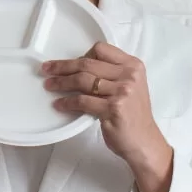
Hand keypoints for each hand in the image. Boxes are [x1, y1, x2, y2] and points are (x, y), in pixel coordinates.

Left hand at [41, 42, 170, 173]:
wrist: (144, 141)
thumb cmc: (134, 116)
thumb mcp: (131, 86)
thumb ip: (112, 74)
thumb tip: (80, 67)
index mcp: (133, 66)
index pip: (101, 49)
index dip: (81, 55)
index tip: (68, 62)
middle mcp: (129, 76)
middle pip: (88, 63)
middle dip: (63, 66)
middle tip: (47, 68)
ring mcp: (122, 92)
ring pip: (82, 80)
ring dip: (61, 82)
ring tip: (50, 85)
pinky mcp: (112, 108)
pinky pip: (82, 101)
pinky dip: (67, 102)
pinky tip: (59, 104)